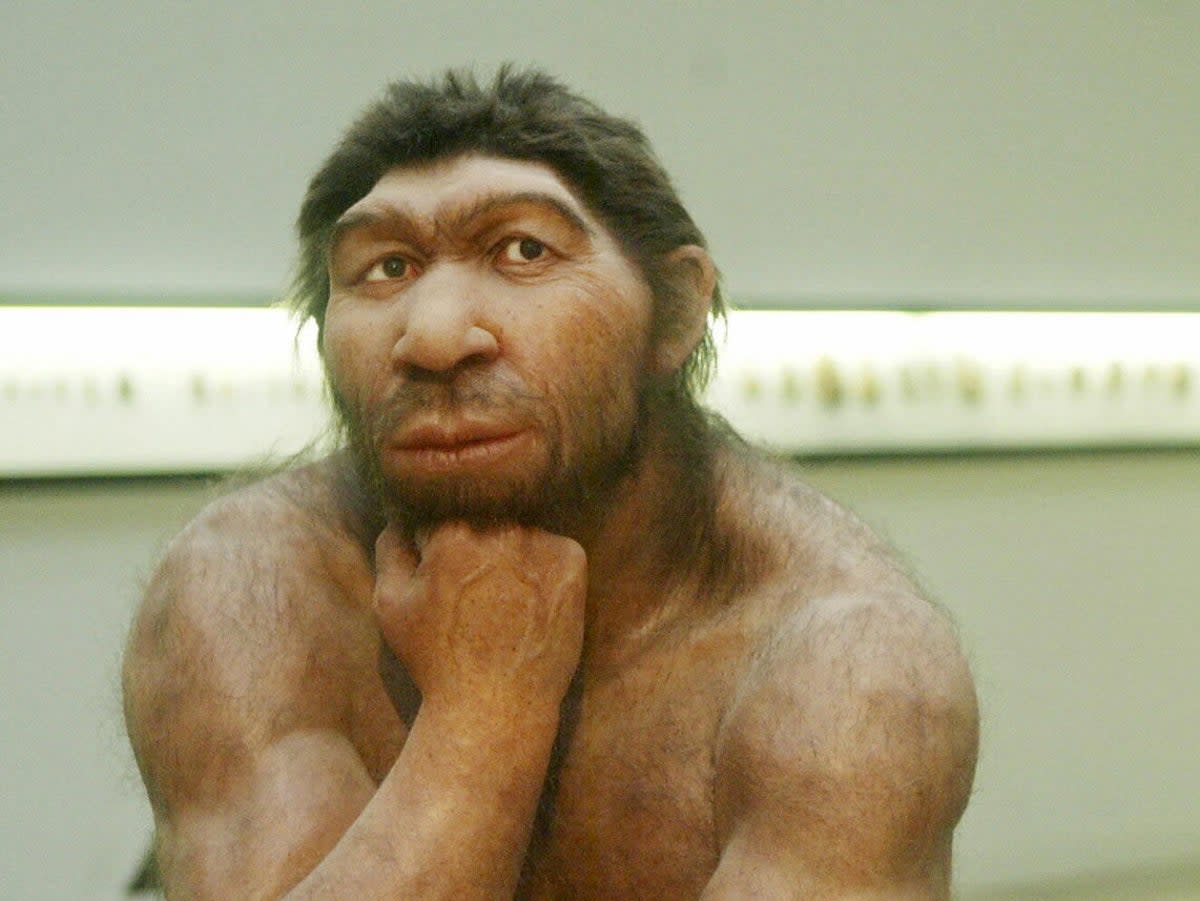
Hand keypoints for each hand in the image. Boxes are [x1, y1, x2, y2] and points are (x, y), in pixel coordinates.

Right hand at [373, 522, 586, 715]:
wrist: (496, 706)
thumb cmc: (435, 660)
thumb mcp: (390, 605)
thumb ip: (390, 548)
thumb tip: (401, 515)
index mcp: (451, 531)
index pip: (442, 518)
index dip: (438, 549)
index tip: (444, 579)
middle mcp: (499, 528)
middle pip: (484, 521)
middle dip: (477, 548)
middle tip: (477, 592)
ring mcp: (540, 543)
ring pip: (520, 533)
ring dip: (513, 554)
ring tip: (504, 600)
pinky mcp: (572, 560)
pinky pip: (554, 548)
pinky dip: (545, 568)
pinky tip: (532, 603)